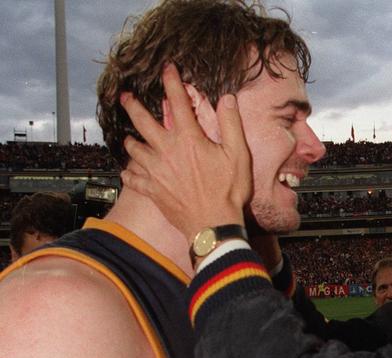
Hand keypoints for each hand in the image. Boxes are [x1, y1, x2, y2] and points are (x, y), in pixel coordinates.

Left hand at [119, 64, 250, 241]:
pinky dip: (129, 175)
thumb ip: (231, 124)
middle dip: (133, 106)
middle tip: (125, 97)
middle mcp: (167, 151)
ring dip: (131, 142)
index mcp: (188, 139)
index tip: (167, 68)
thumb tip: (227, 98)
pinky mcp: (154, 192)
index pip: (177, 102)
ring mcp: (157, 172)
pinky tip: (127, 172)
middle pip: (143, 122)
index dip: (172, 82)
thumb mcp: (238, 155)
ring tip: (128, 138)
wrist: (213, 226)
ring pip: (136, 150)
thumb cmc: (228, 192)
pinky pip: (135, 180)